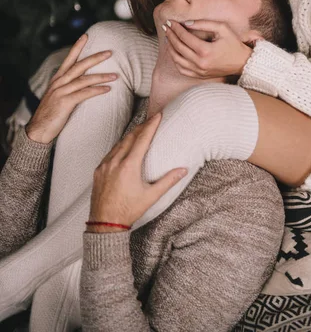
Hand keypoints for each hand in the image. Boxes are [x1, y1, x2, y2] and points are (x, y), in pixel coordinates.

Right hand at [26, 34, 117, 143]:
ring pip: (84, 79)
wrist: (39, 130)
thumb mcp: (59, 96)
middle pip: (79, 66)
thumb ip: (69, 87)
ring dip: (101, 76)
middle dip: (95, 58)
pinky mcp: (64, 103)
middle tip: (109, 52)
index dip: (77, 47)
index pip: (69, 59)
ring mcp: (61, 92)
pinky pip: (84, 93)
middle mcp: (59, 83)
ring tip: (116, 75)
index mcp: (57, 79)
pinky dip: (96, 90)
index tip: (86, 35)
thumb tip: (84, 81)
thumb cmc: (52, 113)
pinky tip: (107, 89)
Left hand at [87, 113, 187, 230]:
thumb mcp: (151, 196)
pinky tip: (124, 146)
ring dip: (130, 135)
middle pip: (130, 137)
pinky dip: (119, 146)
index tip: (158, 115)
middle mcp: (115, 162)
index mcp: (129, 166)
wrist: (105, 224)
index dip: (151, 125)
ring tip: (140, 130)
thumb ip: (168, 181)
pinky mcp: (98, 170)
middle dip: (142, 126)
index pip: (142, 139)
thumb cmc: (129, 210)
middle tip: (151, 119)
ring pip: (119, 143)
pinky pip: (110, 152)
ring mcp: (105, 165)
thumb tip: (184, 169)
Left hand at [163, 20, 252, 78]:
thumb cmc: (233, 43)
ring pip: (177, 59)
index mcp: (205, 50)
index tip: (170, 21)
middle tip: (166, 27)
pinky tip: (174, 51)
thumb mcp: (222, 29)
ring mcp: (199, 71)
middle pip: (178, 47)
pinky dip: (175, 60)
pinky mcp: (199, 76)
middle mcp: (200, 63)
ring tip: (168, 38)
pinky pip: (181, 69)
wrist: (242, 62)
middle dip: (170, 35)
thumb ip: (204, 24)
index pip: (184, 37)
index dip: (176, 28)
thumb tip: (186, 23)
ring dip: (170, 47)